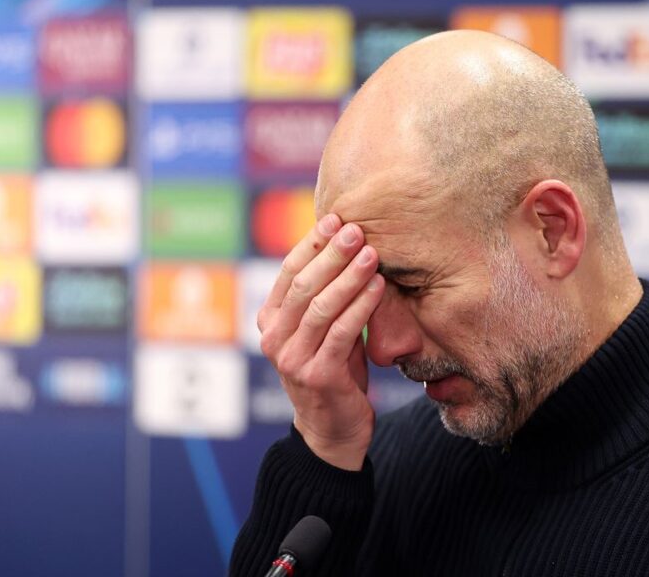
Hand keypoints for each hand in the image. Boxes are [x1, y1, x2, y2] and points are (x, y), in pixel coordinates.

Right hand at [257, 214, 384, 470]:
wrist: (333, 431)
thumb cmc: (334, 370)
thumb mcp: (324, 329)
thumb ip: (325, 296)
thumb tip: (346, 243)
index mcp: (269, 320)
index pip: (289, 272)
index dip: (312, 243)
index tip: (335, 219)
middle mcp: (274, 338)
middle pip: (303, 285)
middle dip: (331, 254)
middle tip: (356, 230)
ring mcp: (292, 359)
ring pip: (320, 306)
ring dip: (348, 276)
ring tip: (372, 254)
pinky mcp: (317, 375)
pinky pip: (341, 332)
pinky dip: (361, 306)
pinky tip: (379, 287)